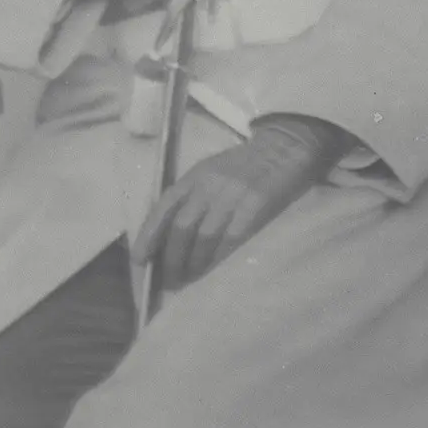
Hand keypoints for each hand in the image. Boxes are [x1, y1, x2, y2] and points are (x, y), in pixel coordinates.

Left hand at [131, 125, 326, 290]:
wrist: (286, 146)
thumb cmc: (247, 164)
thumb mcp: (213, 171)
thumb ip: (195, 196)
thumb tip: (173, 237)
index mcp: (196, 174)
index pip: (164, 206)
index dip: (149, 234)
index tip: (140, 259)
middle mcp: (209, 184)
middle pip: (182, 228)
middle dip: (172, 259)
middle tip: (171, 281)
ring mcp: (233, 194)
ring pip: (204, 238)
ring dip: (194, 264)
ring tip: (191, 281)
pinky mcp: (256, 205)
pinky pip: (232, 240)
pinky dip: (220, 260)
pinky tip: (216, 272)